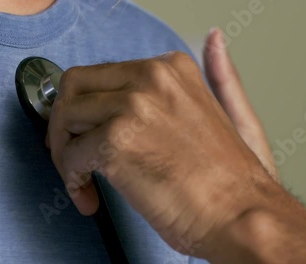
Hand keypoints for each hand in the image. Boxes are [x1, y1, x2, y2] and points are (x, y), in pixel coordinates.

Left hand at [48, 28, 277, 255]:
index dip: (90, 109)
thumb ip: (222, 77)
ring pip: (65, 117)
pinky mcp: (116, 141)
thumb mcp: (234, 113)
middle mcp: (151, 78)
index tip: (90, 133)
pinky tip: (89, 196)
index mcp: (172, 70)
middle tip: (73, 154)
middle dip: (66, 124)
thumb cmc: (230, 181)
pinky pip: (70, 154)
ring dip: (65, 153)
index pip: (102, 76)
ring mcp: (132, 106)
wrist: (239, 217)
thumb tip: (215, 40)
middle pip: (76, 87)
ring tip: (84, 181)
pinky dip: (72, 180)